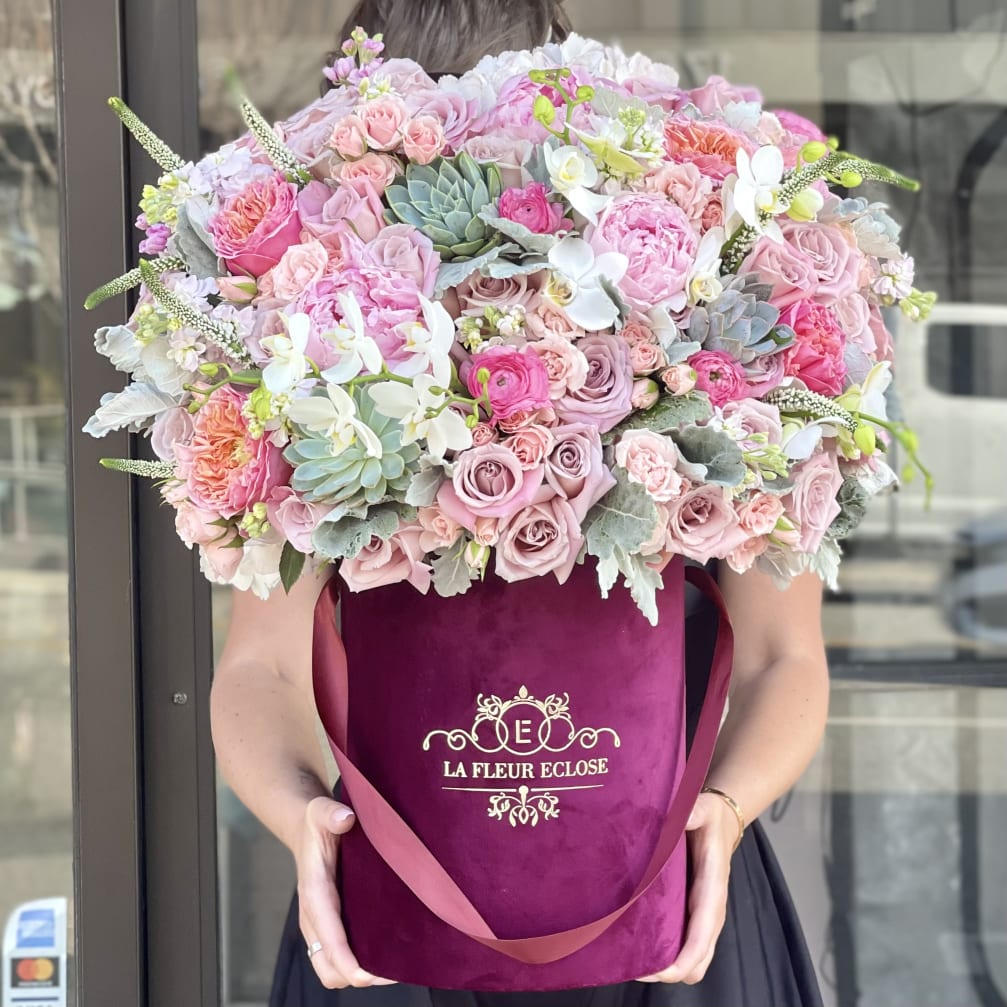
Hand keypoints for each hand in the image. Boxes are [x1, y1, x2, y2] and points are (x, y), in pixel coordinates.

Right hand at [295, 796, 396, 988]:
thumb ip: (331, 814)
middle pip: (329, 968)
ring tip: (396, 966)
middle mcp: (315, 917)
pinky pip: (341, 957)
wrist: (307, 829)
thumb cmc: (317, 823)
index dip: (346, 961)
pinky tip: (387, 952)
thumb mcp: (321, 810)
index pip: (328, 937)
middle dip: (357, 976)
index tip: (368, 974)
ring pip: (334, 969)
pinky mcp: (331, 924)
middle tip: (394, 970)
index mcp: (314, 893)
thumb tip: (346, 819)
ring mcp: (322, 925)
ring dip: (360, 974)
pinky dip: (359, 963)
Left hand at [636, 791, 738, 984]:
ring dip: (667, 967)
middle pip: (698, 961)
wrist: (722, 823)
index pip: (703, 933)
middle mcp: (711, 911)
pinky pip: (687, 948)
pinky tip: (642, 947)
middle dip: (670, 971)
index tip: (663, 971)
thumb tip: (674, 815)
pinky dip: (669, 956)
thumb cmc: (708, 819)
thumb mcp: (700, 810)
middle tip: (633, 966)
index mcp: (712, 888)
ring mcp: (704, 918)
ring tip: (632, 961)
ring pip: (693, 961)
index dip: (685, 957)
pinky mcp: (695, 916)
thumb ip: (690, 813)